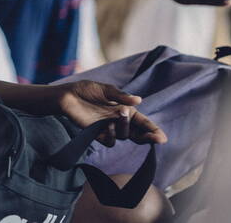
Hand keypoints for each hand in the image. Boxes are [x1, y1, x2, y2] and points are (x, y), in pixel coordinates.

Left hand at [47, 81, 167, 146]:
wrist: (68, 96)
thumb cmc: (87, 90)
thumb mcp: (106, 90)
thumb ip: (121, 96)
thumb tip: (138, 100)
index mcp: (126, 110)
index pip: (143, 123)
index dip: (153, 131)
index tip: (162, 138)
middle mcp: (120, 121)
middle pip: (139, 134)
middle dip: (148, 136)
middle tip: (156, 138)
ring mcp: (110, 129)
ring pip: (125, 136)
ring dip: (125, 126)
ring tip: (119, 113)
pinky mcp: (98, 134)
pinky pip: (110, 141)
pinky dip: (110, 134)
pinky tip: (105, 125)